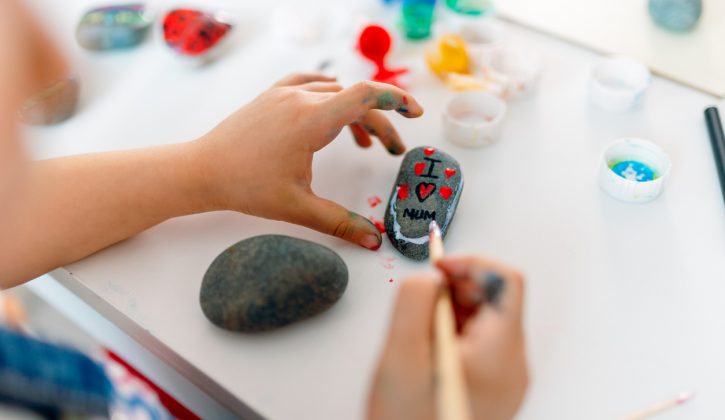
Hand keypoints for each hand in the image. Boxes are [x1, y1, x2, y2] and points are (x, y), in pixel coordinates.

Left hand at [194, 74, 422, 249]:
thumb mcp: (298, 208)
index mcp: (311, 120)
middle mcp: (300, 99)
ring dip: (355, 114)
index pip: (366, 96)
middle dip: (379, 125)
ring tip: (363, 144)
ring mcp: (283, 94)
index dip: (397, 100)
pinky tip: (330, 108)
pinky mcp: (270, 97)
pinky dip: (329, 95)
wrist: (202, 170)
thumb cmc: (245, 187)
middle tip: (390, 152)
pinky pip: (309, 83)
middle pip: (355, 101)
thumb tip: (374, 240)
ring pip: (333, 93)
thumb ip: (340, 223)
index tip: (415, 113)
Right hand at [368, 256, 527, 419]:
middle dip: (457, 287)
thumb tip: (431, 276)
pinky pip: (480, 342)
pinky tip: (428, 347)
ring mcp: (506, 379)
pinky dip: (454, 331)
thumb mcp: (400, 359)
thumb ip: (414, 304)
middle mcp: (512, 365)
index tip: (438, 267)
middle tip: (422, 300)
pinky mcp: (494, 386)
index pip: (506, 281)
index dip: (470, 263)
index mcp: (499, 354)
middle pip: (496, 298)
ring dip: (452, 309)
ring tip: (420, 331)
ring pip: (486, 318)